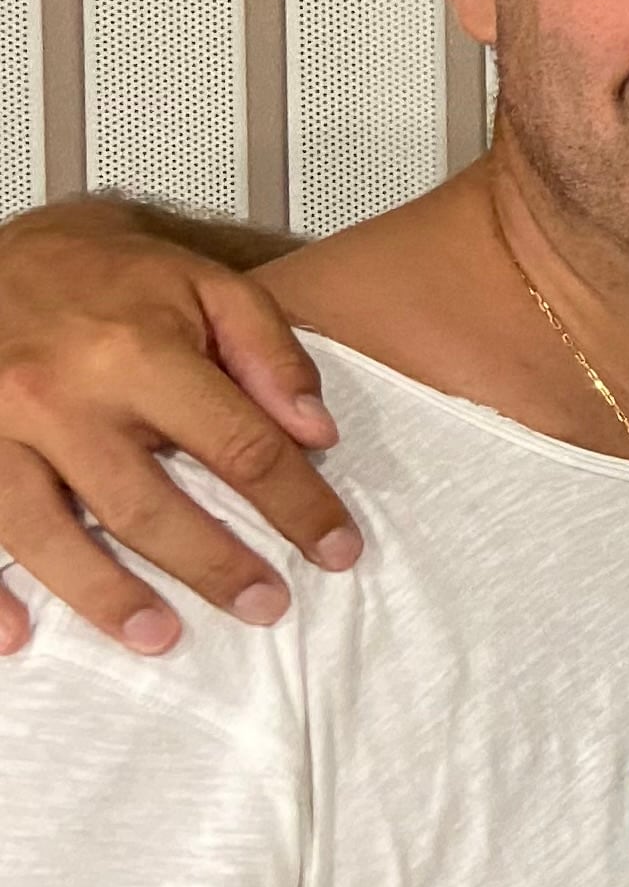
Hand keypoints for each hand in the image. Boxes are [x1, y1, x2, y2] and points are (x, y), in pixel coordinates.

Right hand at [0, 200, 352, 658]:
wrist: (3, 248)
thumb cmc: (113, 276)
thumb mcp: (210, 286)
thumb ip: (272, 355)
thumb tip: (317, 435)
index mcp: (136, 352)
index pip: (239, 447)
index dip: (298, 505)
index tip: (337, 549)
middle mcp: (58, 396)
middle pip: (146, 505)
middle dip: (213, 566)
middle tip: (267, 607)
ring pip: (48, 533)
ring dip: (106, 596)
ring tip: (161, 637)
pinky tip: (17, 636)